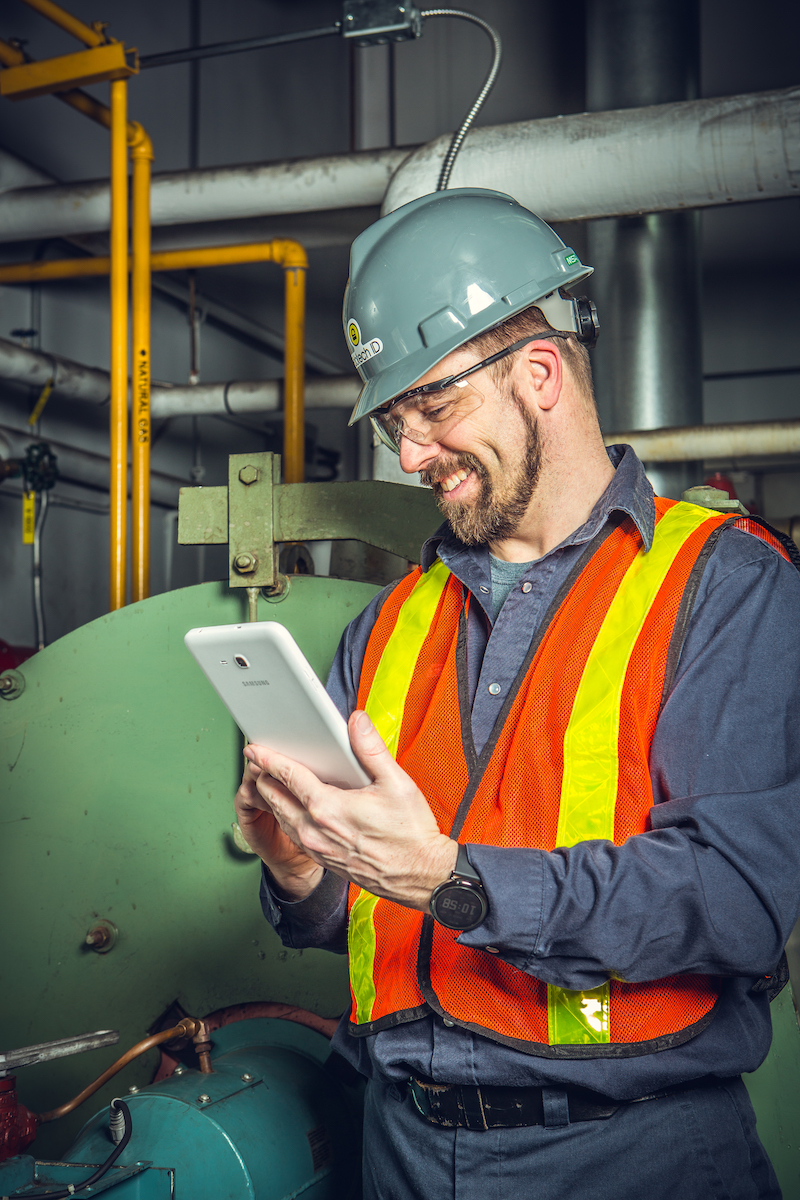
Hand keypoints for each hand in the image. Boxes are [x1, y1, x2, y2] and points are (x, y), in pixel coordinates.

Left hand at [244, 710, 457, 909]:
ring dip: (272, 798)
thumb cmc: (411, 834)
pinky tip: (292, 809)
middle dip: (264, 777)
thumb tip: (357, 722)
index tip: (255, 748)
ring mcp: (317, 848)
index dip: (268, 759)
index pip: (288, 776)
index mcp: (328, 808)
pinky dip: (285, 817)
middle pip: (276, 798)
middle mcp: (316, 830)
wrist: (420, 875)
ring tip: (269, 781)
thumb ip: (371, 749)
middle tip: (257, 760)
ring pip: (282, 818)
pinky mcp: (323, 860)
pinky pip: (293, 834)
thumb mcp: (396, 783)